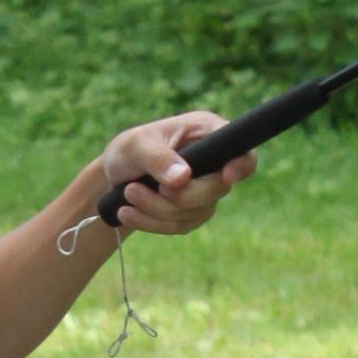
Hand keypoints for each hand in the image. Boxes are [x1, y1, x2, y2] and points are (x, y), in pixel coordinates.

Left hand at [95, 111, 255, 236]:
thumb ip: (158, 158)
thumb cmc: (128, 150)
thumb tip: (183, 178)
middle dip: (179, 196)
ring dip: (156, 209)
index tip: (226, 176)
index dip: (241, 165)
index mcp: (207, 132)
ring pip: (196, 211)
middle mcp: (213, 162)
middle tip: (135, 189)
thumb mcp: (135, 145)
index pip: (242, 151)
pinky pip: (181, 225)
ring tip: (127, 194)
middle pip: (218, 188)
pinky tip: (128, 213)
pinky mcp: (194, 212)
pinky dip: (152, 222)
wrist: (115, 177)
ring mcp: (206, 190)